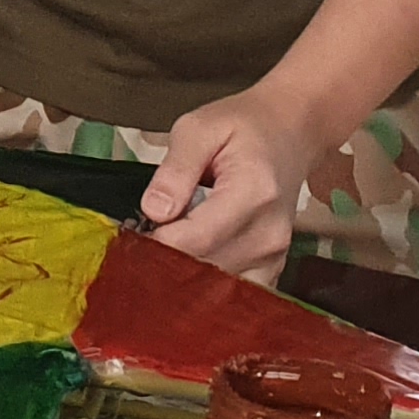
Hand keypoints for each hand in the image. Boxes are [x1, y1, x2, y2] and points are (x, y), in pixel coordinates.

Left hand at [140, 81, 335, 279]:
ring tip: (163, 250)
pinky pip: (232, 292)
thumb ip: (176, 169)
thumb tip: (154, 210)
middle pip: (204, 270)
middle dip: (164, 264)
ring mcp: (274, 255)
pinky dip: (205, 286)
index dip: (155, 246)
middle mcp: (268, 232)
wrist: (290, 132)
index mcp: (253, 192)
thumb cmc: (242, 126)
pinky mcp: (272, 268)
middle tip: (138, 245)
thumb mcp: (198, 127)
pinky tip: (187, 264)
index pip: (195, 240)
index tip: (128, 237)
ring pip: (215, 289)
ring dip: (183, 278)